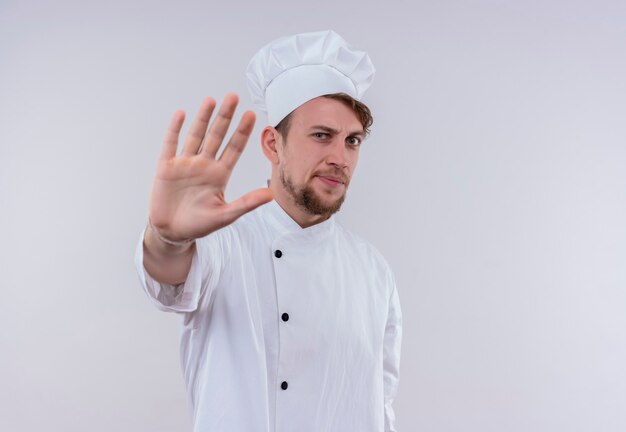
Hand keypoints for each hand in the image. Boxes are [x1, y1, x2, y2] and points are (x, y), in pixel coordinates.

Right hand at [148, 93, 272, 242]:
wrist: (172, 232)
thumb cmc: (199, 225)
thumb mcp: (226, 215)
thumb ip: (247, 203)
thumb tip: (271, 194)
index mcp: (219, 175)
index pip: (234, 148)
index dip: (242, 132)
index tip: (251, 114)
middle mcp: (204, 165)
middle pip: (217, 135)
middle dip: (225, 117)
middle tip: (233, 96)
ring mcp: (185, 164)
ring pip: (196, 136)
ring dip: (203, 118)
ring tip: (211, 100)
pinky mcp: (166, 167)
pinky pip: (171, 145)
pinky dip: (175, 130)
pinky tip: (182, 114)